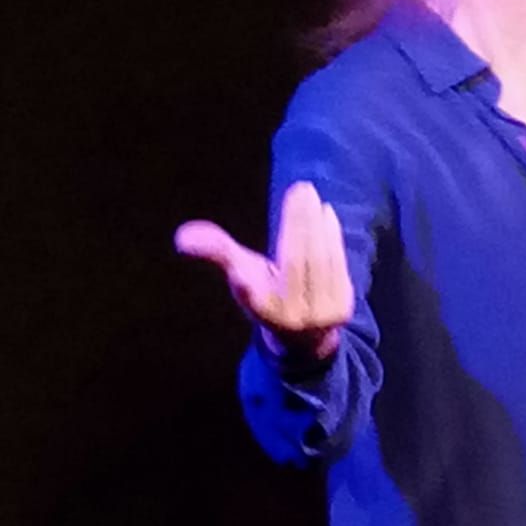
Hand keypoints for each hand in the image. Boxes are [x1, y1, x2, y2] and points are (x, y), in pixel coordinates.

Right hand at [174, 181, 353, 360]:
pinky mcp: (342, 309)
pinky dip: (332, 238)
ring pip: (319, 263)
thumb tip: (182, 237)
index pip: (252, 297)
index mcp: (261, 312)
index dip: (244, 284)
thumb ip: (218, 252)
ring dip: (316, 226)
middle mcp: (290, 318)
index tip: (237, 273)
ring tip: (310, 195)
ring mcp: (320, 315)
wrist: (305, 336)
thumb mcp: (241, 276)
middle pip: (295, 266)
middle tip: (299, 189)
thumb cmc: (267, 294)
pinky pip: (337, 266)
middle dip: (297, 225)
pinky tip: (326, 214)